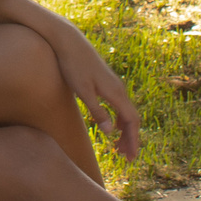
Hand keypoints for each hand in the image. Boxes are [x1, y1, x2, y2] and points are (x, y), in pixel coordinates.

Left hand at [50, 26, 142, 162]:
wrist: (68, 40)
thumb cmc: (72, 66)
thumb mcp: (82, 91)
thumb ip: (97, 111)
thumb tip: (111, 132)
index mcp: (115, 93)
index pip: (131, 122)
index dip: (133, 141)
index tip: (130, 158)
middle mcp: (118, 89)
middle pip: (132, 120)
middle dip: (131, 140)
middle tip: (127, 159)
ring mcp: (113, 85)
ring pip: (126, 113)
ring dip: (125, 132)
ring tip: (118, 148)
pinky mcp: (106, 82)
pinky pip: (119, 106)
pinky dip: (119, 120)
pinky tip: (112, 127)